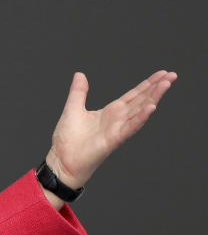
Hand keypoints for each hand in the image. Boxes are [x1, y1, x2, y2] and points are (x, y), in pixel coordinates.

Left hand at [45, 70, 176, 189]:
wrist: (61, 161)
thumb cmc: (67, 140)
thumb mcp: (72, 109)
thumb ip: (79, 92)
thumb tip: (80, 74)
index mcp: (110, 112)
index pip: (133, 95)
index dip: (147, 84)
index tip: (161, 73)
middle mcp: (117, 120)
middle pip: (141, 100)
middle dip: (156, 87)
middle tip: (172, 75)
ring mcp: (117, 130)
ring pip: (139, 111)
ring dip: (153, 98)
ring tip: (165, 84)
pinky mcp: (113, 140)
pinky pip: (129, 128)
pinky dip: (140, 118)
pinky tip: (151, 107)